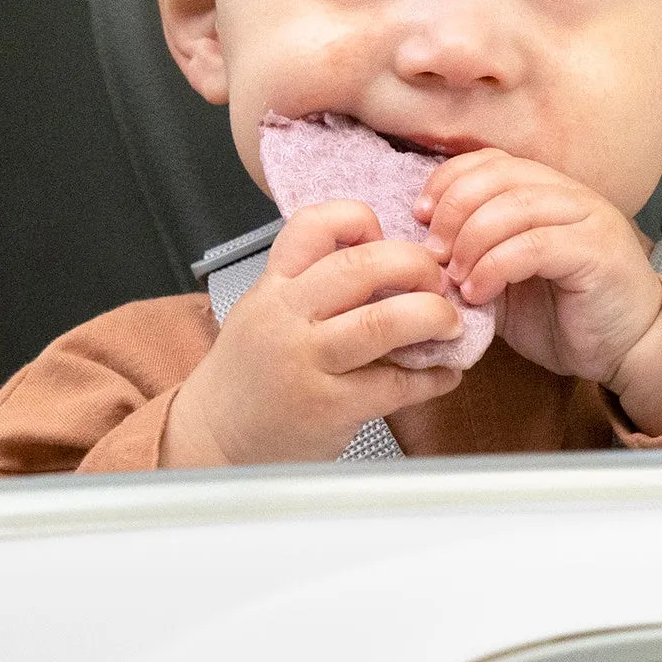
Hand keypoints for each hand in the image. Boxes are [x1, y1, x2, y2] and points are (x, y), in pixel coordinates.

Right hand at [162, 202, 465, 465]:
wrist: (211, 439)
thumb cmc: (249, 376)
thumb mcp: (264, 313)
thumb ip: (314, 287)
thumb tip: (393, 269)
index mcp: (273, 287)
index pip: (315, 225)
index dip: (361, 221)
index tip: (386, 239)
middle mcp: (287, 317)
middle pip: (363, 266)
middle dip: (417, 266)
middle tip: (438, 282)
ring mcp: (306, 362)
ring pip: (384, 321)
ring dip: (434, 316)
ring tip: (449, 325)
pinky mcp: (328, 407)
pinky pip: (395, 384)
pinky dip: (433, 378)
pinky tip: (443, 375)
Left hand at [417, 150, 661, 431]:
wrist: (626, 351)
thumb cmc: (567, 317)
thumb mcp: (506, 281)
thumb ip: (475, 255)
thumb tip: (424, 249)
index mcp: (546, 192)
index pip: (489, 161)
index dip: (447, 182)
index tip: (420, 217)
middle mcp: (569, 194)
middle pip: (498, 175)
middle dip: (453, 210)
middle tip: (432, 253)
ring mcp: (587, 218)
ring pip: (514, 205)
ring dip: (471, 241)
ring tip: (455, 278)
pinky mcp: (597, 250)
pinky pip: (534, 244)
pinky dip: (495, 266)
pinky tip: (479, 293)